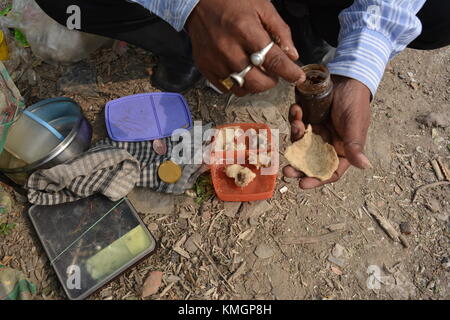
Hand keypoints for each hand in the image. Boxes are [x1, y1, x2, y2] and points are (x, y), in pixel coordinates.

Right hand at [186, 0, 305, 95]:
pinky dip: (238, 84)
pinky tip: (241, 71)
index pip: (273, 60)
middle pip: (257, 81)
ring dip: (255, 84)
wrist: (198, 3)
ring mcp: (215, 60)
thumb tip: (292, 56)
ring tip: (256, 71)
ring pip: (242, 88)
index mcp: (245, 30)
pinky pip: (227, 88)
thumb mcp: (261, 7)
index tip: (297, 77)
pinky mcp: (206, 67)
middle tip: (273, 72)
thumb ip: (280, 31)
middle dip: (271, 81)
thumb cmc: (231, 1)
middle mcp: (229, 48)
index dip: (289, 72)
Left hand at [283, 75, 371, 188]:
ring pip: (298, 142)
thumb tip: (365, 166)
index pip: (328, 171)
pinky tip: (296, 108)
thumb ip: (355, 146)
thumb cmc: (355, 103)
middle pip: (309, 162)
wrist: (347, 77)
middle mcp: (325, 144)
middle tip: (286, 170)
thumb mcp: (355, 125)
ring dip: (295, 135)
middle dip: (297, 167)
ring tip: (298, 123)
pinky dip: (294, 117)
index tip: (302, 184)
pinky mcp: (305, 118)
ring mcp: (314, 131)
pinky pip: (295, 122)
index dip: (316, 180)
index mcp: (340, 150)